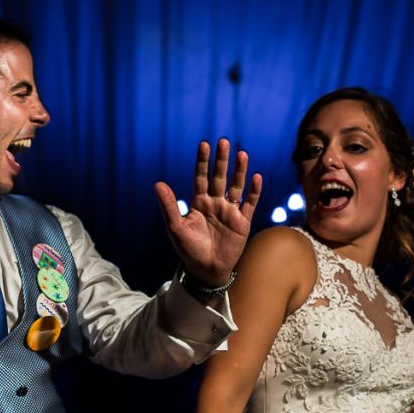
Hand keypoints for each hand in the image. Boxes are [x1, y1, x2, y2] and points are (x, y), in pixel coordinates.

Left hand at [155, 138, 261, 285]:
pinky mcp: (242, 222)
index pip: (201, 177)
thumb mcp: (176, 227)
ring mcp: (230, 211)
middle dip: (221, 161)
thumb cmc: (188, 249)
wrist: (206, 270)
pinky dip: (253, 191)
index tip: (204, 145)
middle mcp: (215, 203)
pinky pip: (249, 203)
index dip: (203, 162)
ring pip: (236, 186)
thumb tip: (157, 184)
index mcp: (199, 203)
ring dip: (239, 171)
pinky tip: (256, 177)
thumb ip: (169, 205)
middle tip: (223, 142)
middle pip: (219, 177)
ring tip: (242, 154)